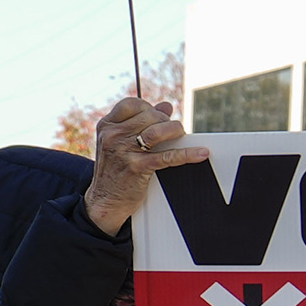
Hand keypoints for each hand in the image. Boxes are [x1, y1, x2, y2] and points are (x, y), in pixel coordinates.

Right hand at [78, 87, 201, 235]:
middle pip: (149, 116)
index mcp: (107, 127)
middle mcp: (113, 136)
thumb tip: (166, 105)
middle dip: (165, 121)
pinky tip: (200, 153)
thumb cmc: (114, 171)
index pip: (132, 104)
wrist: (104, 201)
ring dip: (175, 131)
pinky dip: (187, 154)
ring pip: (158, 131)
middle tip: (172, 131)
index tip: (157, 116)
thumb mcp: (118, 143)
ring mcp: (123, 151)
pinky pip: (167, 157)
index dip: (148, 108)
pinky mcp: (137, 168)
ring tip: (181, 135)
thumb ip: (139, 122)